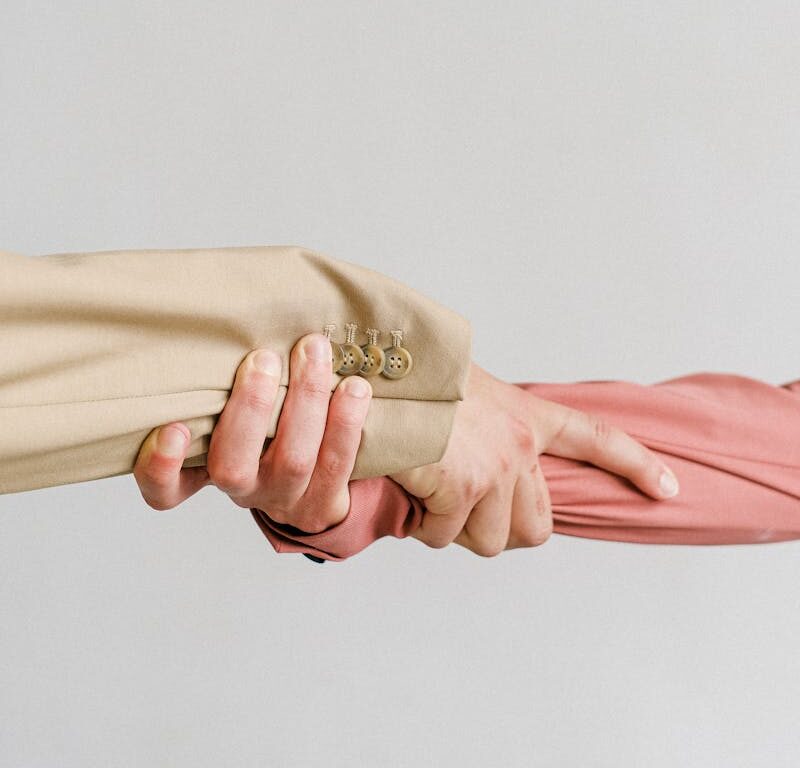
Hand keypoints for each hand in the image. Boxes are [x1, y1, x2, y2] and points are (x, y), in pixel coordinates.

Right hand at [133, 333, 371, 531]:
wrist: (317, 481)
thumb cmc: (266, 430)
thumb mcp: (234, 413)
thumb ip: (222, 388)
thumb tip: (228, 320)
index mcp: (204, 472)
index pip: (165, 489)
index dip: (161, 466)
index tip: (173, 427)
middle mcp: (241, 490)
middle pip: (234, 466)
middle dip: (251, 408)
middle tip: (264, 358)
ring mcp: (284, 499)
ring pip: (293, 460)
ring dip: (305, 401)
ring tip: (313, 351)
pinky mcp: (326, 501)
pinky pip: (337, 463)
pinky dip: (345, 422)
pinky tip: (354, 387)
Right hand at [389, 362, 679, 556]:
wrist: (382, 368)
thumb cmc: (416, 379)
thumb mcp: (469, 396)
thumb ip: (491, 431)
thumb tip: (476, 473)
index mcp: (527, 417)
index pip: (596, 441)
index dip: (635, 465)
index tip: (667, 489)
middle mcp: (521, 446)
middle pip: (537, 528)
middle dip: (502, 530)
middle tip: (466, 512)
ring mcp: (496, 469)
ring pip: (489, 540)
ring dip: (455, 529)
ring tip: (428, 493)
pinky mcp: (464, 487)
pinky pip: (444, 535)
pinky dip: (423, 524)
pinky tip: (409, 489)